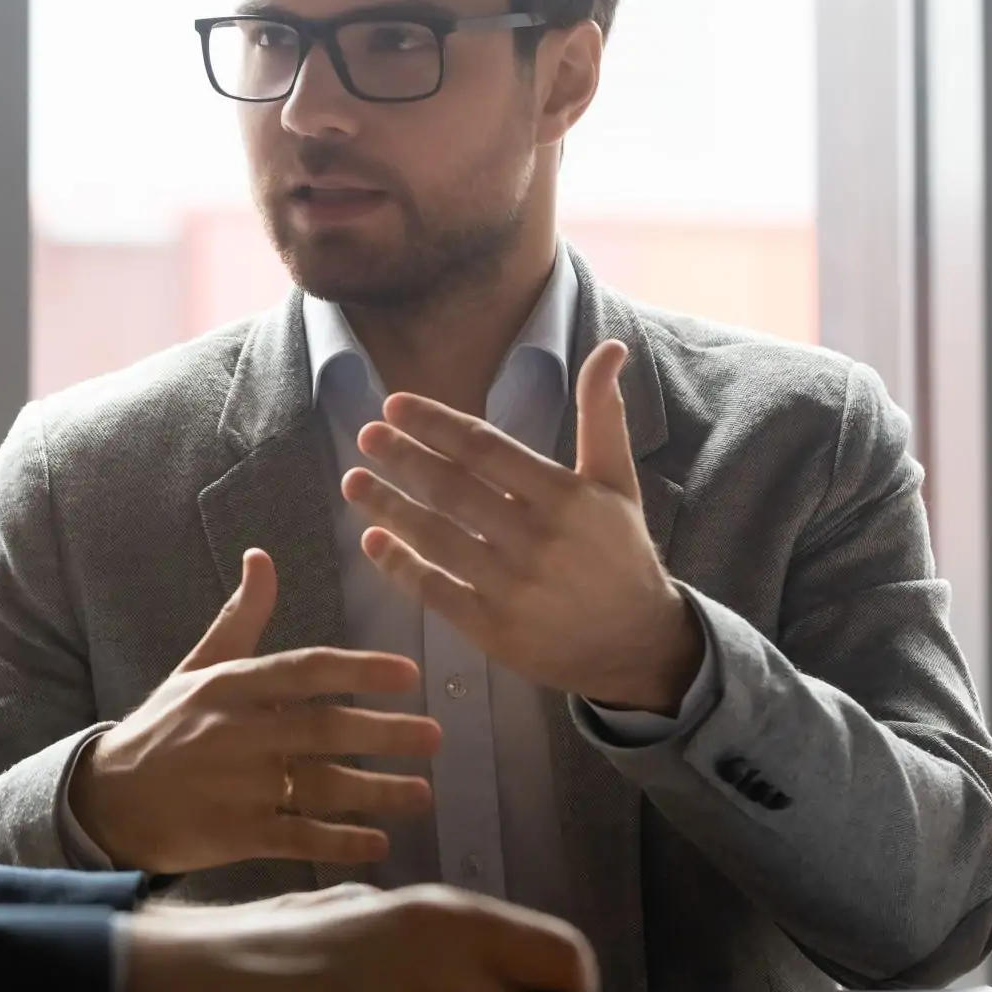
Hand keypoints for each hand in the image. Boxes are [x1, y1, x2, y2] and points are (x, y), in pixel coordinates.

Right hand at [69, 549, 441, 873]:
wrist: (108, 798)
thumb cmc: (164, 728)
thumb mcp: (198, 667)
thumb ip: (240, 618)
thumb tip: (262, 555)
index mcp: (232, 685)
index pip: (306, 670)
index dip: (361, 670)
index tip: (410, 673)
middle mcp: (238, 732)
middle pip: (325, 730)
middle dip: (386, 733)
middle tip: (436, 737)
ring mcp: (238, 786)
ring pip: (321, 786)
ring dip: (378, 792)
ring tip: (423, 794)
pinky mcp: (235, 834)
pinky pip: (300, 838)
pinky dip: (341, 841)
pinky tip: (379, 843)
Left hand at [340, 339, 702, 712]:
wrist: (638, 644)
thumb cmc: (620, 551)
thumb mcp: (617, 481)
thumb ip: (602, 415)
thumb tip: (610, 348)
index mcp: (566, 497)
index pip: (485, 449)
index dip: (435, 424)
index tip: (394, 405)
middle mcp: (537, 540)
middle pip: (452, 490)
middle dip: (402, 458)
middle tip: (365, 435)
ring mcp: (513, 588)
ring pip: (435, 538)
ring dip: (387, 506)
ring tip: (354, 481)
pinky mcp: (494, 631)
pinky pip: (434, 590)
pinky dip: (399, 564)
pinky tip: (373, 539)